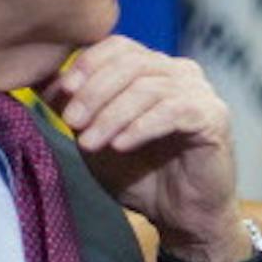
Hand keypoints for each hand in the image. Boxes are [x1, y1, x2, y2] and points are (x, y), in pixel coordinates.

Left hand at [41, 36, 247, 261]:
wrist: (181, 215)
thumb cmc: (141, 176)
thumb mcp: (96, 138)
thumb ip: (77, 109)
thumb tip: (47, 84)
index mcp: (154, 69)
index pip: (119, 46)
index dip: (89, 63)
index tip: (63, 91)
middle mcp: (181, 72)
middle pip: (132, 63)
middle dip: (95, 92)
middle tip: (71, 123)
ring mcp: (200, 92)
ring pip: (148, 87)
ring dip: (112, 115)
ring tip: (90, 144)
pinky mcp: (214, 117)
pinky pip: (173, 111)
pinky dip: (141, 126)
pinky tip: (121, 145)